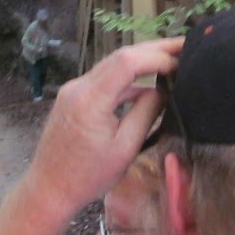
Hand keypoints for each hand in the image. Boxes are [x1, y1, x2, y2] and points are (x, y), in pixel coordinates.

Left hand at [17, 37, 181, 220]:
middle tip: (184, 46)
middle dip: (154, 50)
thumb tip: (163, 90)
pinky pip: (104, 79)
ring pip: (112, 65)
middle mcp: (78, 86)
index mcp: (90, 99)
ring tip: (172, 61)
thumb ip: (146, 113)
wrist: (49, 189)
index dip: (157, 56)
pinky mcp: (73, 97)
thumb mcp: (125, 148)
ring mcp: (73, 90)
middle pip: (120, 56)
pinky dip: (127, 78)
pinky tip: (148, 84)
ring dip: (142, 61)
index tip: (182, 62)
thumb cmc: (88, 176)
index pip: (127, 62)